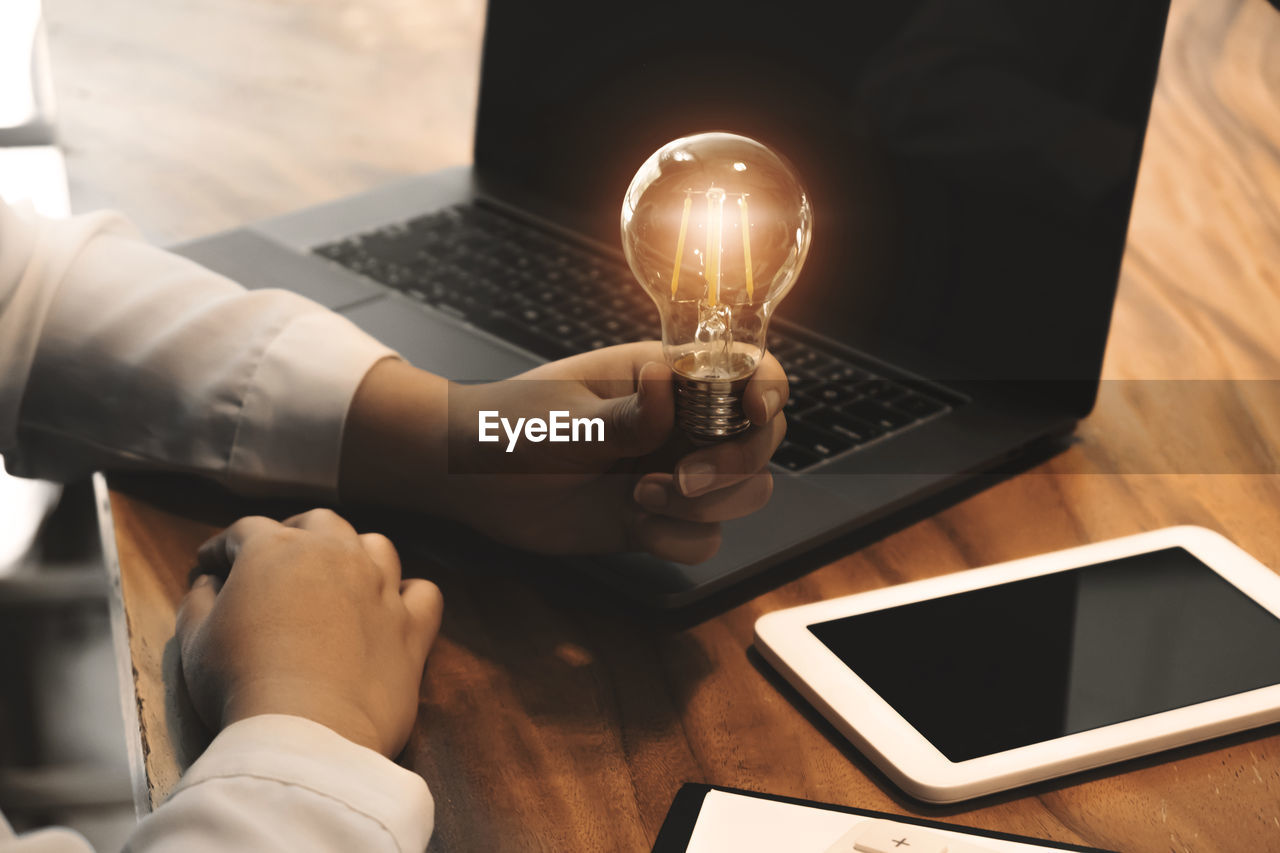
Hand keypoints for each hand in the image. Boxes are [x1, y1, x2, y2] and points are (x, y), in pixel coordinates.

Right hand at [176, 509, 442, 757]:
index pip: (246, 531)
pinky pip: (423, 593)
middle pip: (318, 523)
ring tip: (340, 573)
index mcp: (276, 549)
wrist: (306, 732)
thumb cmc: (240, 682)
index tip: (211, 564)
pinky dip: (409, 594)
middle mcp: (335, 554)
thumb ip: (198, 601)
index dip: (224, 547)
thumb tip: (207, 583)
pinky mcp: (412, 626)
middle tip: (276, 557)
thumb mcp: (195, 640)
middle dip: (294, 532)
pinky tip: (395, 605)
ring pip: (375, 546)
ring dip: (355, 552)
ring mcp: (380, 587)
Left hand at [341, 343, 786, 564]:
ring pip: (739, 494)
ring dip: (706, 505)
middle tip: (682, 477)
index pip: (747, 370)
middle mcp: (679, 423)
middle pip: (759, 440)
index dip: (767, 390)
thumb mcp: (566, 419)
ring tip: (642, 497)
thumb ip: (625, 414)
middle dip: (735, 463)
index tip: (752, 413)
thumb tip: (669, 381)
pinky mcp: (654, 520)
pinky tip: (636, 525)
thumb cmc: (510, 425)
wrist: (470, 481)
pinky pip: (701, 538)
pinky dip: (679, 539)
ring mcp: (670, 473)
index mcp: (666, 375)